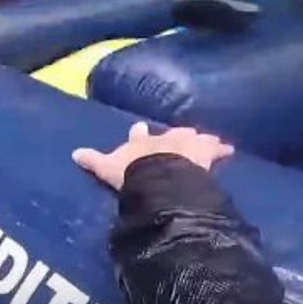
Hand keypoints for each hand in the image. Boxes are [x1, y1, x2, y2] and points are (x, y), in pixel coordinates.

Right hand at [72, 122, 234, 190]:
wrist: (158, 175)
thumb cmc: (132, 173)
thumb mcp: (108, 168)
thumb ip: (93, 161)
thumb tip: (73, 153)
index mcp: (140, 142)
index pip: (138, 135)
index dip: (140, 133)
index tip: (141, 127)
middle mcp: (164, 138)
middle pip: (171, 133)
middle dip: (177, 133)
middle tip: (185, 132)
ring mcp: (185, 145)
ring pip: (195, 138)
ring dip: (202, 139)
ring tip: (212, 139)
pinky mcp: (203, 154)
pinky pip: (215, 150)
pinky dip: (221, 150)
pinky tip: (229, 150)